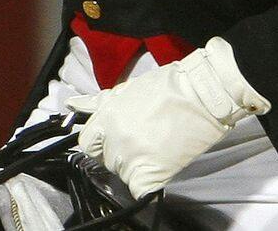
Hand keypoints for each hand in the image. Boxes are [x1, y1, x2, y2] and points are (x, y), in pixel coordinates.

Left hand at [64, 37, 267, 197]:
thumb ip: (98, 102)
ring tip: (155, 148)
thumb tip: (73, 105)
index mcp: (107, 117)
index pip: (87, 143)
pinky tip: (159, 166)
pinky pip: (139, 190)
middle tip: (141, 140)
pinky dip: (148, 184)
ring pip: (122, 174)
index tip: (114, 140)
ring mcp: (133, 157)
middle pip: (105, 160)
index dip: (100, 142)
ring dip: (135, 166)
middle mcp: (115, 139)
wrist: (204, 92)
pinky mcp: (153, 173)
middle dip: (118, 153)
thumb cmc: (170, 86)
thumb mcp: (128, 89)